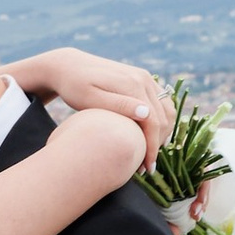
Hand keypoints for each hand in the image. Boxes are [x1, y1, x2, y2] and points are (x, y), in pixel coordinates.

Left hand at [9, 48, 173, 165]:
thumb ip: (118, 105)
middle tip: (144, 168)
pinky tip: (148, 138)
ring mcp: (146, 77)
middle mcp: (144, 78)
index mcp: (133, 84)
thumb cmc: (74, 86)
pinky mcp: (143, 79)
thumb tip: (146, 114)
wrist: (68, 66)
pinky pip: (162, 103)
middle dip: (156, 145)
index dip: (151, 148)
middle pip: (163, 118)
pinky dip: (160, 122)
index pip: (153, 122)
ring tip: (147, 155)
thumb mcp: (90, 98)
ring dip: (162, 134)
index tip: (145, 169)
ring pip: (167, 111)